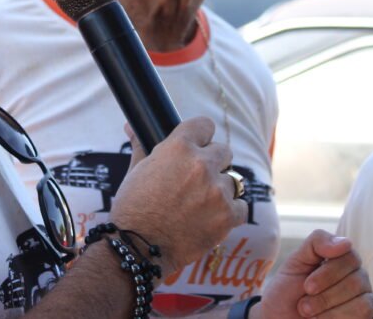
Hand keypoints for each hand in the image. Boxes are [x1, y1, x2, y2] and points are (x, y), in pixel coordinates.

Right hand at [110, 117, 246, 274]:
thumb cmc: (133, 208)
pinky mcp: (228, 216)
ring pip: (233, 180)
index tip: (198, 145)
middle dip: (213, 163)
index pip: (204, 125)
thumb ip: (141, 145)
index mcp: (178, 147)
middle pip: (224, 151)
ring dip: (221, 189)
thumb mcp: (135, 171)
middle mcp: (202, 165)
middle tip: (197, 180)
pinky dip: (230, 212)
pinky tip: (211, 218)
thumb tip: (131, 126)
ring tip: (201, 204)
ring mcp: (217, 191)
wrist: (139, 248)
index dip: (201, 135)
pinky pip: (241, 206)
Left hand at [254, 230, 372, 318]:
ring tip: (311, 315)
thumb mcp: (295, 261)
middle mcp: (358, 277)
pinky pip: (365, 316)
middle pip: (357, 281)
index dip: (328, 273)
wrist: (281, 317)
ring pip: (363, 303)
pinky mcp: (366, 318)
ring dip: (331, 311)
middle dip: (325, 296)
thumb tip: (347, 242)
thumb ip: (317, 242)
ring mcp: (364, 299)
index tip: (307, 287)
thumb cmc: (288, 290)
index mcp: (343, 260)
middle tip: (304, 305)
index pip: (350, 257)